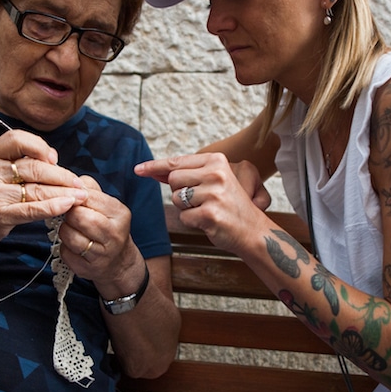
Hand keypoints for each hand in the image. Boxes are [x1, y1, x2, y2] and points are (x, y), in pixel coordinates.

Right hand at [0, 129, 87, 249]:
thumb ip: (20, 161)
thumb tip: (54, 159)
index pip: (17, 139)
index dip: (40, 146)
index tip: (54, 158)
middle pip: (34, 167)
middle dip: (61, 175)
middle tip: (78, 182)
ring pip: (37, 189)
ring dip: (64, 192)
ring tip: (80, 195)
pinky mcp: (0, 214)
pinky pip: (32, 209)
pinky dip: (53, 207)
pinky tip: (67, 205)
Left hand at [55, 175, 142, 296]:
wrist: (119, 262)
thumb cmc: (108, 228)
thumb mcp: (107, 206)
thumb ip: (90, 189)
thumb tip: (70, 180)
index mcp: (120, 214)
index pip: (89, 197)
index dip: (74, 196)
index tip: (70, 197)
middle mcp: (114, 235)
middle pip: (79, 217)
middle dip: (69, 214)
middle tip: (70, 215)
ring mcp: (101, 255)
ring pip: (69, 235)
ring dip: (65, 230)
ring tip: (72, 229)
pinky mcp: (87, 269)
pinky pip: (65, 252)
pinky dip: (64, 247)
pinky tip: (74, 245)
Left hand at [135, 153, 269, 254]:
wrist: (252, 230)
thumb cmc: (229, 206)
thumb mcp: (212, 182)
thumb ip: (186, 175)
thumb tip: (154, 170)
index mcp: (216, 161)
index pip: (177, 162)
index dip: (155, 166)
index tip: (138, 169)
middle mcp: (216, 174)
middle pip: (173, 180)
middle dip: (180, 193)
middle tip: (201, 201)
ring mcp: (213, 193)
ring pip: (176, 199)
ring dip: (187, 209)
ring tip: (207, 210)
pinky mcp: (210, 213)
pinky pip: (184, 217)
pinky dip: (192, 222)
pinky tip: (209, 222)